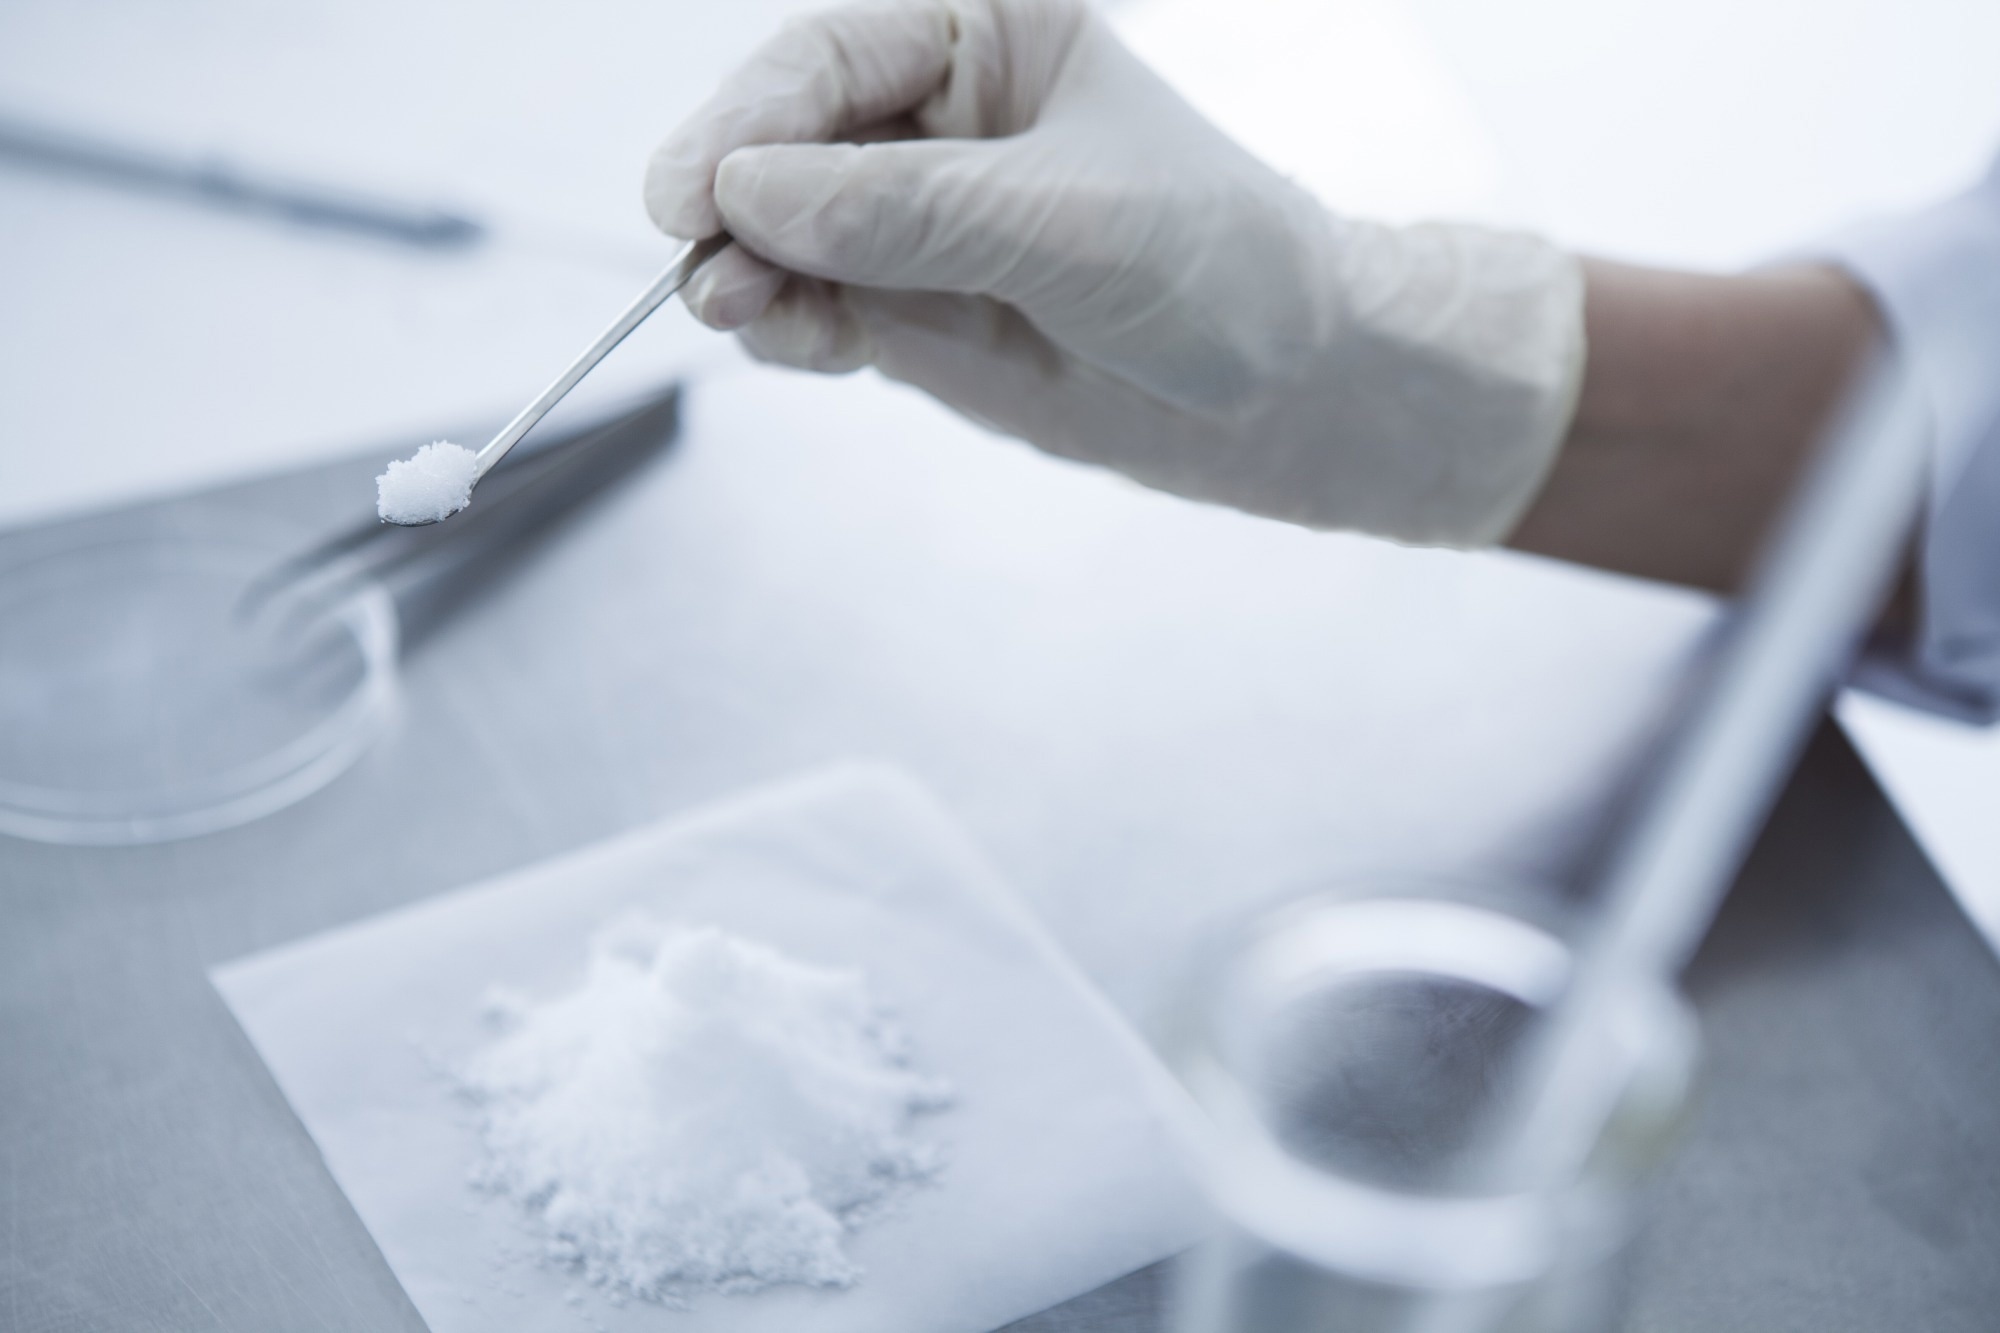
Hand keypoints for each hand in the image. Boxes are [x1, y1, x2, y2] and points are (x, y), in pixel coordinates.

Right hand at [645, 0, 1583, 544]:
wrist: (1283, 390)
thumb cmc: (1217, 264)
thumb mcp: (1070, 223)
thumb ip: (912, 211)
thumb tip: (753, 199)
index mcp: (985, 35)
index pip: (830, 56)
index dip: (750, 118)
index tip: (697, 192)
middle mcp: (934, 118)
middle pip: (782, 141)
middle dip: (733, 203)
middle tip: (704, 265)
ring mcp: (913, 219)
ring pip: (779, 234)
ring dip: (745, 273)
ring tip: (741, 312)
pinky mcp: (908, 307)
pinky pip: (811, 308)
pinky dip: (785, 326)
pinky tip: (790, 339)